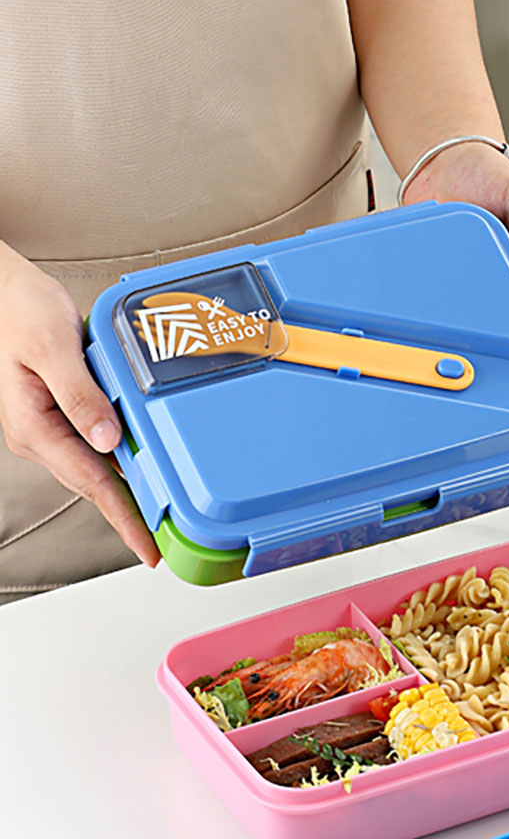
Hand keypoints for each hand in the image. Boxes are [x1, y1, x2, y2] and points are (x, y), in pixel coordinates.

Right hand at [0, 244, 160, 567]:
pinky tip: (142, 467)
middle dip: (129, 515)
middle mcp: (39, 434)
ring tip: (160, 515)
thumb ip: (82, 394)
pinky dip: (120, 461)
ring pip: (95, 468)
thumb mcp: (53, 347)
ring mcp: (47, 427)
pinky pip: (94, 447)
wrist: (4, 290)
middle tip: (163, 544)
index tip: (148, 548)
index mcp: (34, 426)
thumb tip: (109, 440)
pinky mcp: (58, 415)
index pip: (90, 483)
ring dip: (127, 491)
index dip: (124, 518)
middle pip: (94, 485)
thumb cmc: (21, 310)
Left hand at [404, 143, 508, 326]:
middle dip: (506, 338)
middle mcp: (500, 275)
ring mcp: (468, 279)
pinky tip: (439, 319)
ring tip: (472, 341)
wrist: (443, 159)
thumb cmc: (490, 174)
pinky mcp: (439, 275)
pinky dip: (440, 309)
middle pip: (507, 319)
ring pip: (473, 316)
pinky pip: (440, 299)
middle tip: (504, 356)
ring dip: (472, 327)